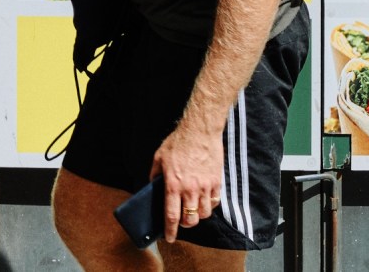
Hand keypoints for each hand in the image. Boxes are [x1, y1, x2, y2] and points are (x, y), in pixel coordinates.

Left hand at [150, 123, 222, 242]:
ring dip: (197, 216)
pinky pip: (214, 202)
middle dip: (185, 225)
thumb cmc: (178, 143)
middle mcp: (190, 189)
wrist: (200, 131)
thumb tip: (152, 188)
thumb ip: (155, 175)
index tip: (169, 238)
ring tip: (192, 210)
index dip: (170, 230)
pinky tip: (203, 200)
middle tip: (182, 221)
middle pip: (190, 220)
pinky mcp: (216, 182)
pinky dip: (209, 206)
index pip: (172, 215)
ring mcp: (205, 187)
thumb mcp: (159, 157)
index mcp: (173, 184)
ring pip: (204, 214)